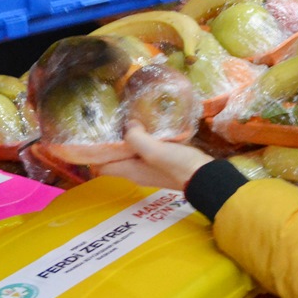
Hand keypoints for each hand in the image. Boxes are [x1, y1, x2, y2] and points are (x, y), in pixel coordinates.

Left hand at [98, 123, 215, 189]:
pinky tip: (148, 127)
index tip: (91, 136)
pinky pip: (145, 151)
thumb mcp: (154, 150)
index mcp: (130, 171)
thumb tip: (128, 125)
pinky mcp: (162, 163)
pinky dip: (142, 140)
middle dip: (110, 143)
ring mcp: (149, 168)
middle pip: (114, 159)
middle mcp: (136, 172)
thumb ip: (136, 138)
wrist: (206, 177)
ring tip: (126, 121)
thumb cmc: (178, 165)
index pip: (101, 167)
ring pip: (130, 154)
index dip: (93, 154)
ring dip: (126, 140)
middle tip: (108, 122)